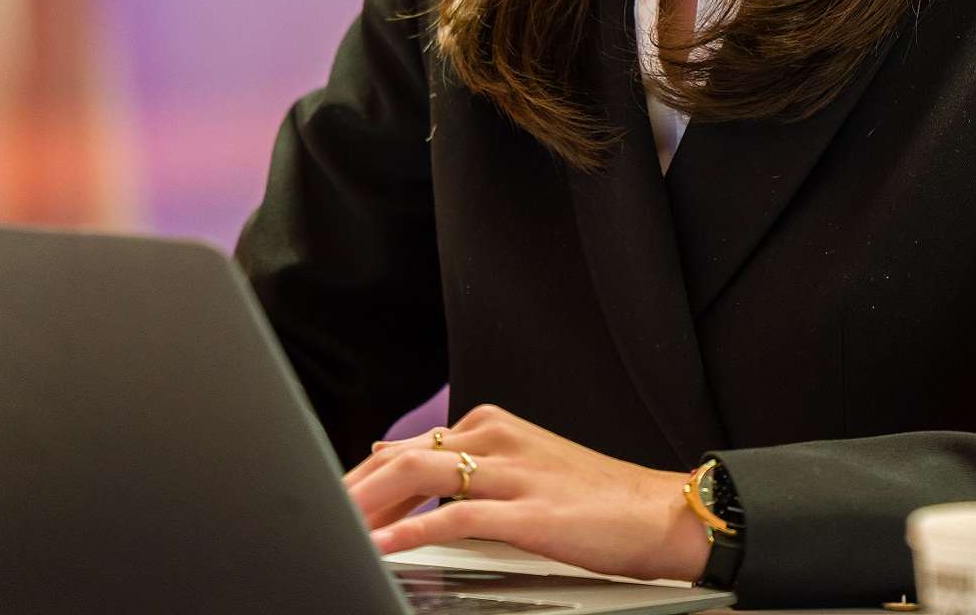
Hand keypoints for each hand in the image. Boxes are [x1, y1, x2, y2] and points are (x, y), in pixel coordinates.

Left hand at [343, 403, 710, 583]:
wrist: (659, 511)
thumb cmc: (591, 498)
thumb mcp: (519, 466)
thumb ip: (460, 464)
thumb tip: (395, 461)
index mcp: (490, 425)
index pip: (405, 449)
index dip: (359, 481)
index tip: (327, 506)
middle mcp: (494, 437)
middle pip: (400, 458)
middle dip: (351, 492)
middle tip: (316, 521)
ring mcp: (511, 471)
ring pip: (419, 476)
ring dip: (370, 506)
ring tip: (337, 531)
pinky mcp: (530, 510)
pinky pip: (458, 517)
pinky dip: (415, 533)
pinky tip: (388, 550)